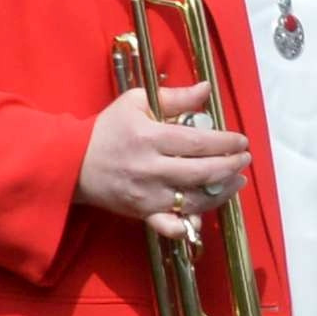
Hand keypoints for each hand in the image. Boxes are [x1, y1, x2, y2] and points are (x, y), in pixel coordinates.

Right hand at [77, 89, 249, 239]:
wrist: (72, 162)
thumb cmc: (107, 129)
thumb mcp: (136, 103)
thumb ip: (174, 98)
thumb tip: (206, 90)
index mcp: (150, 138)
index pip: (199, 142)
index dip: (226, 143)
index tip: (242, 140)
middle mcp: (150, 168)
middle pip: (202, 172)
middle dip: (231, 165)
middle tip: (244, 159)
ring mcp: (147, 195)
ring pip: (194, 199)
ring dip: (221, 192)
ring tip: (236, 180)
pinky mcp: (142, 213)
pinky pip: (171, 225)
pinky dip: (190, 225)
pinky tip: (205, 216)